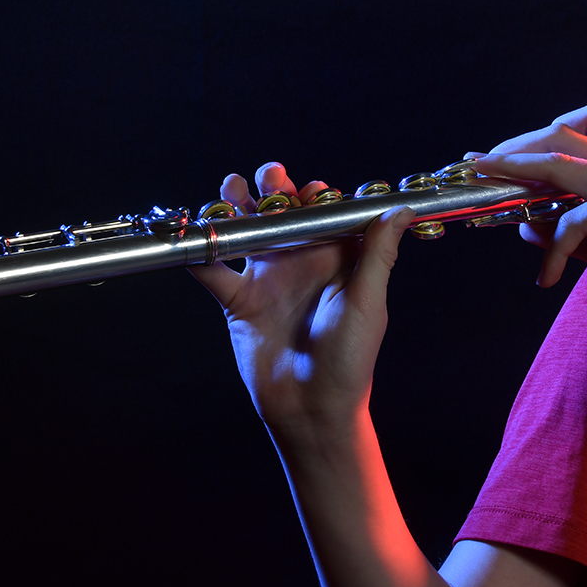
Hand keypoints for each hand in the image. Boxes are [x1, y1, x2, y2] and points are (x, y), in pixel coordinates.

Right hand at [190, 162, 415, 440]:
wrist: (312, 409)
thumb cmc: (350, 359)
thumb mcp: (367, 302)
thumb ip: (377, 254)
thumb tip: (397, 209)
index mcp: (339, 259)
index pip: (327, 212)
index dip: (319, 195)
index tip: (313, 190)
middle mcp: (303, 262)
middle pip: (284, 213)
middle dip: (275, 188)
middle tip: (269, 177)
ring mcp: (269, 279)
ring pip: (248, 231)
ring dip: (237, 207)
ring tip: (231, 188)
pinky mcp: (239, 300)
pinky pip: (214, 270)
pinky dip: (199, 253)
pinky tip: (189, 235)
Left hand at [470, 102, 586, 323]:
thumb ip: (569, 234)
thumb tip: (526, 227)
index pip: (580, 125)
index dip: (537, 134)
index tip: (501, 154)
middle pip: (560, 133)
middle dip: (514, 147)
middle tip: (480, 165)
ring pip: (557, 161)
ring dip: (515, 170)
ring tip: (485, 181)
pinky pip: (572, 221)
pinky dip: (553, 250)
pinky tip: (548, 276)